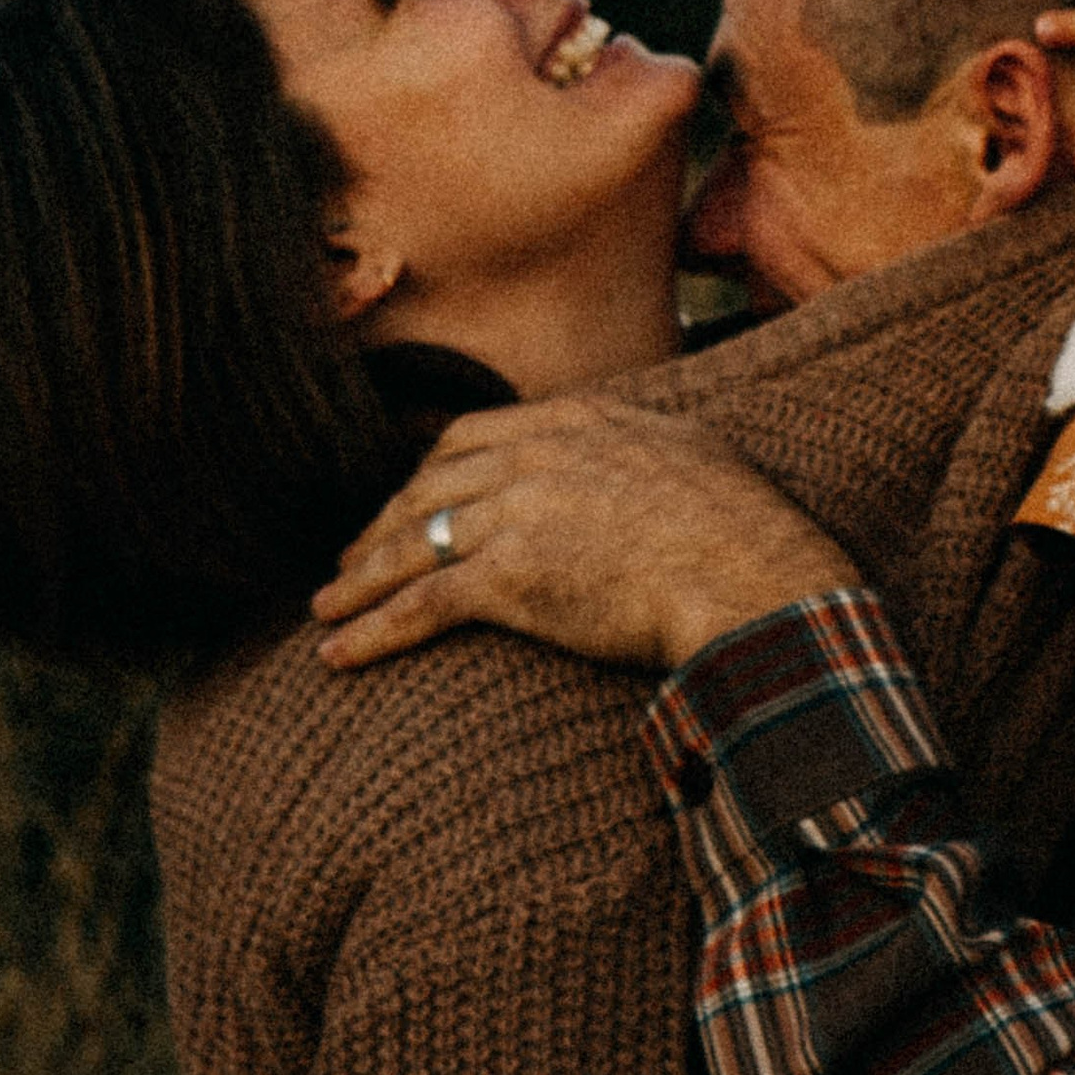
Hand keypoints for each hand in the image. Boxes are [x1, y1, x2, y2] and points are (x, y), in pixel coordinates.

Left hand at [312, 392, 856, 675]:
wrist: (748, 571)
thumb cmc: (741, 524)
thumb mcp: (690, 450)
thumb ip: (644, 442)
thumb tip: (649, 448)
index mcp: (574, 421)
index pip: (470, 437)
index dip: (428, 474)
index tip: (410, 502)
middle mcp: (534, 457)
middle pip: (428, 487)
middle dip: (382, 526)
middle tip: (353, 560)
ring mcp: (515, 513)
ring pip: (412, 543)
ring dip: (361, 578)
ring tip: (326, 607)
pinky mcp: (508, 578)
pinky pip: (420, 605)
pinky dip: (371, 630)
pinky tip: (340, 654)